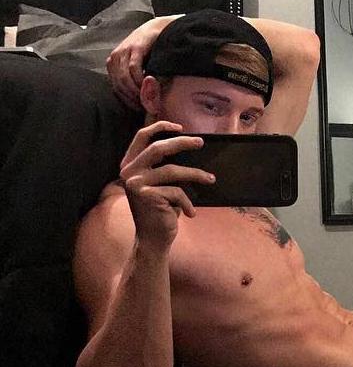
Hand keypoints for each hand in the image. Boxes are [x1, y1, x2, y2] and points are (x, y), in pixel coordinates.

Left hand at [106, 17, 171, 109]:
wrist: (158, 29)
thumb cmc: (150, 50)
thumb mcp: (138, 65)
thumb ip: (133, 78)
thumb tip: (137, 99)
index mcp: (113, 63)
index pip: (116, 88)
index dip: (127, 101)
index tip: (139, 109)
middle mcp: (114, 58)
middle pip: (119, 85)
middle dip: (132, 99)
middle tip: (145, 107)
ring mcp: (123, 52)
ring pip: (125, 79)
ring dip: (136, 92)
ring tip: (148, 99)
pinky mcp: (135, 49)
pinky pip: (134, 70)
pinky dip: (140, 81)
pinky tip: (148, 86)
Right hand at [120, 121, 215, 250]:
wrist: (153, 239)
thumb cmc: (161, 210)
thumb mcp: (161, 185)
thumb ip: (164, 167)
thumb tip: (190, 146)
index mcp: (130, 164)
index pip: (141, 137)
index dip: (160, 127)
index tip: (180, 127)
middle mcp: (128, 172)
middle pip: (158, 148)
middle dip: (182, 143)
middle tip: (201, 142)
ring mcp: (135, 183)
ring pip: (173, 170)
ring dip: (196, 174)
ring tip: (211, 179)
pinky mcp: (146, 196)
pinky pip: (177, 192)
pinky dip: (187, 202)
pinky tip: (190, 213)